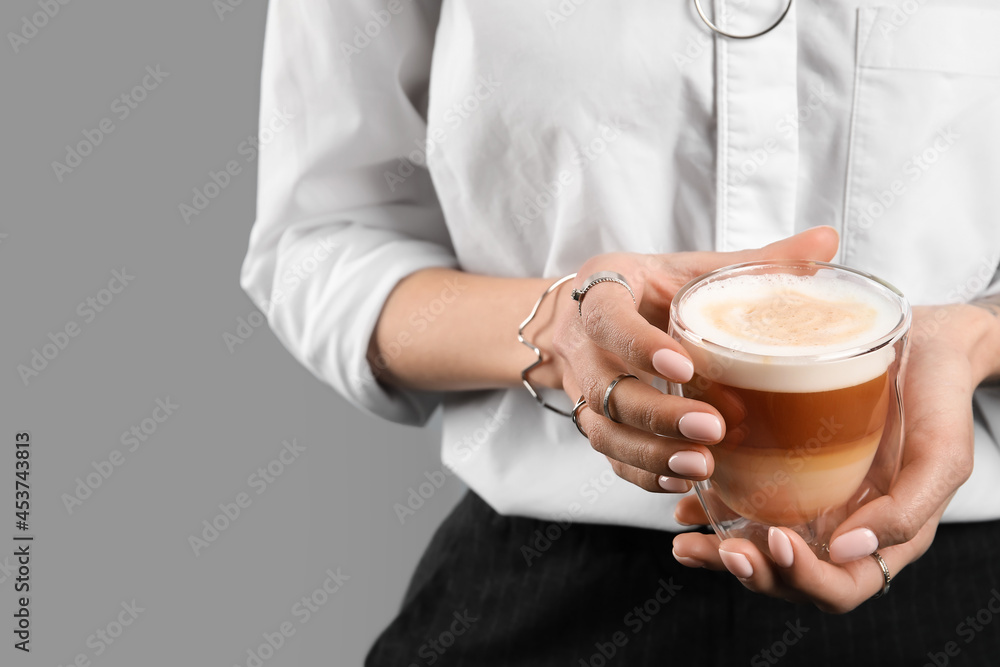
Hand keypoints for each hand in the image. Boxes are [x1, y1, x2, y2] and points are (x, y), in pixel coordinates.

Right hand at [527, 226, 838, 493]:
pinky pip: (609, 457)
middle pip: (604, 386)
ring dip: (650, 452)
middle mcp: (583, 343)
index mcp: (603, 290)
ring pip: (603, 429)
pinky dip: (644, 473)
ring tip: (702, 465)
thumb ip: (754, 260)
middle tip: (711, 427)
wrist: (590, 318)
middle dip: (656, 413)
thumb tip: (827, 239)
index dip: (638, 345)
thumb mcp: (692, 268)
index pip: (607, 318)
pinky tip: (682, 480)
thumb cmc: (650, 289)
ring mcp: (582, 387)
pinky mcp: (593, 421)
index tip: (684, 366)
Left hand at [671, 303, 997, 612]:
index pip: (837, 587)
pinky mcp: (782, 470)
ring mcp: (807, 502)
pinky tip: (685, 506)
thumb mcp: (942, 456)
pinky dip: (711, 513)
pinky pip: (742, 503)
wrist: (926, 344)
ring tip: (687, 540)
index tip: (777, 540)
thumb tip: (847, 550)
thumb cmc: (939, 399)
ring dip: (720, 553)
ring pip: (758, 548)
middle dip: (752, 572)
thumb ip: (906, 513)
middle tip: (720, 549)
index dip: (804, 578)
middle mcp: (838, 528)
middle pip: (788, 577)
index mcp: (880, 537)